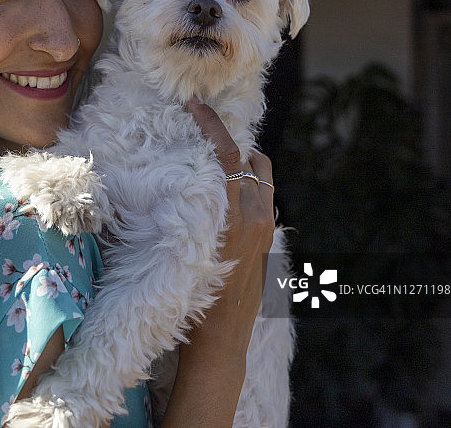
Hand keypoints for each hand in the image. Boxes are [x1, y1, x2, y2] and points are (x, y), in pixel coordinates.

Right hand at [161, 97, 274, 426]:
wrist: (220, 345)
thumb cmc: (193, 300)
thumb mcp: (186, 248)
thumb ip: (193, 208)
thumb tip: (182, 174)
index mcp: (235, 218)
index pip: (227, 156)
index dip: (211, 125)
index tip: (194, 105)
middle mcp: (257, 220)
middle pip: (253, 160)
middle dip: (233, 141)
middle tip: (205, 132)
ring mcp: (266, 232)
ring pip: (262, 179)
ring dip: (243, 164)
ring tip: (213, 161)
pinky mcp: (268, 243)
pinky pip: (261, 199)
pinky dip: (247, 185)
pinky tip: (222, 193)